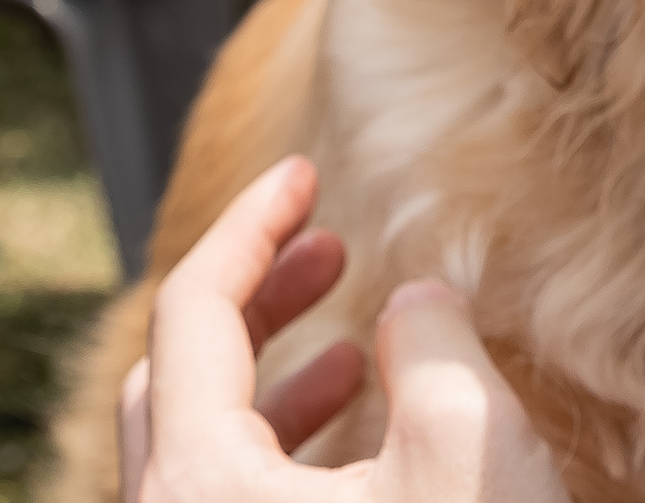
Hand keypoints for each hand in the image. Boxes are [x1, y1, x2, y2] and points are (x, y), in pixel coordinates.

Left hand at [119, 156, 568, 502]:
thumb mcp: (468, 447)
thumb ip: (434, 342)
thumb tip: (413, 298)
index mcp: (200, 482)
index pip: (194, 311)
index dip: (253, 225)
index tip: (309, 173)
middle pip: (176, 381)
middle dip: (258, 300)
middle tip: (332, 250)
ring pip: (201, 454)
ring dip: (279, 381)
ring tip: (363, 349)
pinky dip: (289, 452)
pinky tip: (374, 444)